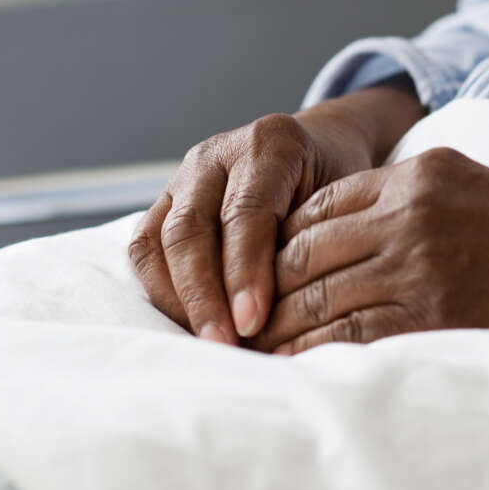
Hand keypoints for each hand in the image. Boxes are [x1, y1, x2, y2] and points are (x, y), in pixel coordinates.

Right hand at [128, 83, 424, 344]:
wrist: (321, 147)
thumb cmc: (337, 183)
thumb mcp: (342, 202)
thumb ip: (314, 245)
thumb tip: (290, 321)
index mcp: (270, 145)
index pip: (246, 211)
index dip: (245, 270)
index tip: (253, 321)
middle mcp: (217, 155)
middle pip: (192, 227)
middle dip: (204, 294)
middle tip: (225, 345)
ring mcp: (183, 177)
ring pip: (159, 240)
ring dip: (179, 298)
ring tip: (208, 343)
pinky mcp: (164, 202)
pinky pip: (145, 248)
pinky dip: (162, 290)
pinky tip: (191, 324)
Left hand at [251, 147, 488, 354]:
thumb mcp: (453, 174)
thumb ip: (388, 190)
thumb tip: (322, 219)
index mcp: (410, 179)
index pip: (316, 209)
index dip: (278, 239)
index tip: (258, 265)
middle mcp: (408, 220)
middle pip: (307, 254)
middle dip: (265, 285)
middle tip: (240, 308)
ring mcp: (420, 270)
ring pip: (322, 297)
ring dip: (281, 324)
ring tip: (255, 340)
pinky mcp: (435, 317)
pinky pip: (355, 335)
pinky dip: (316, 350)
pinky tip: (295, 360)